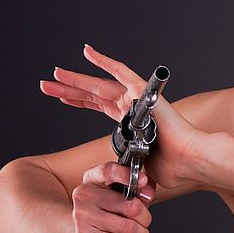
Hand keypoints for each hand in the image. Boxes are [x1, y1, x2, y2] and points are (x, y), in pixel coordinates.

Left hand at [41, 44, 210, 194]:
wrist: (186, 160)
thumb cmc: (169, 166)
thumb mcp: (136, 166)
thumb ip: (123, 166)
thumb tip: (118, 180)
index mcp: (130, 121)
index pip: (99, 106)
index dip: (79, 101)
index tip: (61, 98)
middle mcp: (131, 106)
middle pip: (92, 95)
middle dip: (68, 90)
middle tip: (47, 85)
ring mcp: (135, 97)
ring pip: (98, 84)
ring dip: (75, 80)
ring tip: (54, 75)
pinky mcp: (142, 90)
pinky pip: (119, 71)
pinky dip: (103, 61)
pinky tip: (86, 52)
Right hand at [69, 161, 156, 232]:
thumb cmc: (110, 211)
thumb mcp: (125, 193)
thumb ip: (141, 187)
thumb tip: (147, 192)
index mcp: (93, 178)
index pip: (109, 171)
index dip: (127, 175)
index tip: (143, 181)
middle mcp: (84, 195)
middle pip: (130, 206)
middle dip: (145, 217)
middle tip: (145, 220)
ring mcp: (82, 216)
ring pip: (128, 227)